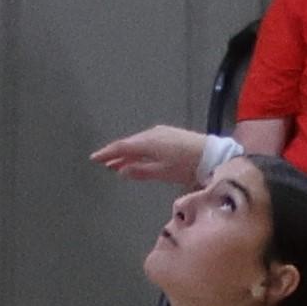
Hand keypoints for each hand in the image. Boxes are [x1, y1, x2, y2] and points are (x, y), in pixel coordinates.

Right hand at [91, 125, 209, 183]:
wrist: (212, 155)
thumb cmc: (186, 166)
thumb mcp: (161, 172)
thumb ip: (140, 171)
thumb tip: (121, 170)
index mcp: (147, 142)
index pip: (121, 147)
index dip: (106, 153)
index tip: (94, 158)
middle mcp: (152, 134)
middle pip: (128, 144)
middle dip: (115, 154)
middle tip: (104, 163)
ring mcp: (161, 133)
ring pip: (138, 143)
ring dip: (127, 153)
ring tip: (117, 163)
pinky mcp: (169, 135)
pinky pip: (147, 142)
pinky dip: (138, 150)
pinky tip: (137, 157)